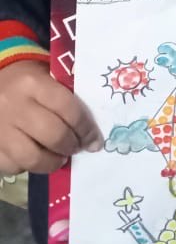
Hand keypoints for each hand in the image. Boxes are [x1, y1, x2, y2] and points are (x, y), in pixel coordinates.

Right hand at [0, 60, 103, 175]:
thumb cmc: (26, 81)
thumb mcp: (46, 77)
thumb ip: (67, 97)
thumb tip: (90, 131)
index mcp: (32, 83)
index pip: (67, 108)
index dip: (86, 128)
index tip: (94, 140)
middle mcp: (13, 105)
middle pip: (53, 135)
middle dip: (71, 146)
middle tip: (77, 147)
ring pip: (32, 158)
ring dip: (52, 162)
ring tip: (59, 157)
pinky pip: (13, 167)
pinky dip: (29, 167)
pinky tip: (35, 157)